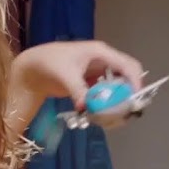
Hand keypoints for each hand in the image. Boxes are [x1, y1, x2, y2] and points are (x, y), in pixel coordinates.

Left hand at [13, 40, 143, 108]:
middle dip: (129, 93)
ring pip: (118, 86)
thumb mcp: (65, 75)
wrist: (32, 68)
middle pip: (127, 76)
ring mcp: (99, 72)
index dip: (136, 82)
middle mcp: (104, 61)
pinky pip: (107, 93)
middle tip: (126, 111)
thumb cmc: (49, 63)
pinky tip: (102, 114)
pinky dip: (107, 103)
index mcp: (101, 52)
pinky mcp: (92, 82)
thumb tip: (88, 108)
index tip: (134, 101)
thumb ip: (78, 91)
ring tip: (115, 116)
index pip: (128, 65)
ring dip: (119, 100)